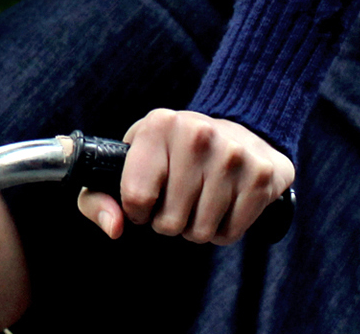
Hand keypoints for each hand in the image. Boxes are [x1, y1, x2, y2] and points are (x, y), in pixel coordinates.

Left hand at [75, 108, 294, 244]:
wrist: (242, 128)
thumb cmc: (174, 152)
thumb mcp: (131, 161)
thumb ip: (98, 197)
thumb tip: (115, 227)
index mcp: (159, 125)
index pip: (136, 197)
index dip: (138, 211)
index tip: (146, 201)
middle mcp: (197, 134)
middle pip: (170, 222)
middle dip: (171, 221)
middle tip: (180, 198)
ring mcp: (233, 154)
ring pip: (201, 232)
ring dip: (197, 227)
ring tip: (202, 198)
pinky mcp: (261, 175)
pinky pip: (230, 234)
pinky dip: (224, 229)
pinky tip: (225, 202)